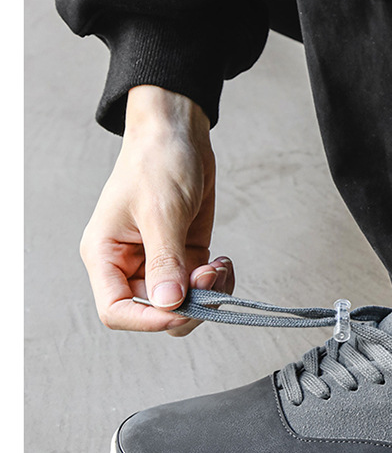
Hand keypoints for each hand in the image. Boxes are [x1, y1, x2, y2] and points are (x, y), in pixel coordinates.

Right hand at [79, 85, 233, 333]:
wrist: (177, 132)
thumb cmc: (156, 160)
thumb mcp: (160, 211)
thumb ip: (164, 260)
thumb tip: (169, 304)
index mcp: (105, 254)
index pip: (115, 310)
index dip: (147, 321)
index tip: (181, 310)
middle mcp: (128, 263)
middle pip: (153, 312)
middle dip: (187, 304)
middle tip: (209, 279)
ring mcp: (158, 260)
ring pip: (181, 304)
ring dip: (206, 295)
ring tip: (220, 268)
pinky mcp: (184, 253)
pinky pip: (199, 287)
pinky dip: (216, 283)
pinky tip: (224, 262)